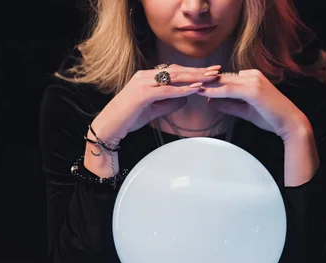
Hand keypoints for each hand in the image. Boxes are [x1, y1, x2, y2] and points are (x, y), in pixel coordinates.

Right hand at [91, 64, 220, 143]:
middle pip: (177, 71)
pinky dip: (183, 89)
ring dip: (194, 78)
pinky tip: (196, 89)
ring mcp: (143, 83)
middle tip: (217, 71)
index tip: (209, 73)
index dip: (193, 72)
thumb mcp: (153, 109)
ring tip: (211, 78)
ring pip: (174, 78)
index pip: (174, 71)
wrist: (108, 127)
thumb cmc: (128, 119)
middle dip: (199, 71)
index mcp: (147, 77)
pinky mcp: (142, 94)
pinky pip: (167, 90)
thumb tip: (186, 98)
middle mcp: (145, 76)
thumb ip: (169, 102)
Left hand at [196, 69, 311, 141]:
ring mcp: (253, 80)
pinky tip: (203, 93)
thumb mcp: (244, 110)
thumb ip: (228, 104)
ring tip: (188, 87)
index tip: (192, 84)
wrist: (289, 123)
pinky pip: (230, 90)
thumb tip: (210, 102)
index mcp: (250, 77)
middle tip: (184, 83)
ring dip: (206, 84)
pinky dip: (216, 91)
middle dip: (203, 81)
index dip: (208, 82)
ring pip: (224, 82)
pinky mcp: (253, 90)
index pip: (224, 78)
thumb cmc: (270, 117)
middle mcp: (252, 75)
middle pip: (222, 77)